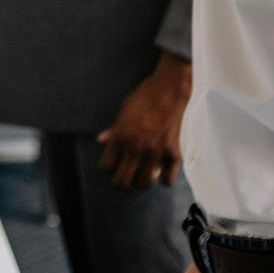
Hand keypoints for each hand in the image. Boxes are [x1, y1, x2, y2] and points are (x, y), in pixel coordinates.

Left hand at [97, 52, 191, 189]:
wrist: (169, 89)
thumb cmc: (144, 96)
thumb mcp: (123, 110)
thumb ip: (113, 128)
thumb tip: (101, 140)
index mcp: (120, 137)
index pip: (106, 166)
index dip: (108, 167)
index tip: (113, 164)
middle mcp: (136, 147)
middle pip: (122, 181)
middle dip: (122, 180)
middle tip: (126, 175)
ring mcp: (155, 152)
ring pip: (144, 183)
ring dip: (142, 181)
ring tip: (144, 174)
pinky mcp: (172, 153)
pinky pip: (168, 180)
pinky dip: (165, 179)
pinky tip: (163, 171)